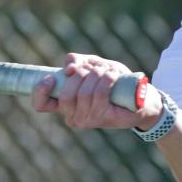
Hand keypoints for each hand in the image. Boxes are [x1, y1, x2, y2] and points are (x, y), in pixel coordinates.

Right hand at [31, 53, 161, 129]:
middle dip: (81, 74)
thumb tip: (69, 68)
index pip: (41, 105)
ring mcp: (87, 120)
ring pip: (84, 92)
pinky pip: (99, 94)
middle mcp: (73, 116)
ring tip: (108, 70)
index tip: (51, 78)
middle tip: (95, 68)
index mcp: (64, 105)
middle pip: (66, 93)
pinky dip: (106, 79)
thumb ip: (78, 61)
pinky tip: (112, 74)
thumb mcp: (93, 66)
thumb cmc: (114, 82)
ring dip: (97, 74)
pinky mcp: (103, 118)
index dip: (40, 91)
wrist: (141, 98)